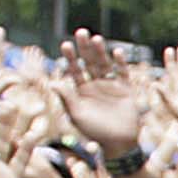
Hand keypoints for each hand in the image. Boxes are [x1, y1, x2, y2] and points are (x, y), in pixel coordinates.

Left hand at [58, 29, 144, 153]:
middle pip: (89, 62)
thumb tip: (52, 83)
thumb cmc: (94, 133)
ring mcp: (111, 86)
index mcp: (81, 91)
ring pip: (104, 64)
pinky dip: (121, 63)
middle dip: (85, 48)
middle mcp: (95, 85)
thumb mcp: (77, 115)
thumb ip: (66, 99)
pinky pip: (123, 73)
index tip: (65, 45)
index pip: (74, 69)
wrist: (118, 145)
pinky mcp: (126, 90)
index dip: (70, 57)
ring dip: (101, 52)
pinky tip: (117, 52)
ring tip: (96, 39)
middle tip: (81, 32)